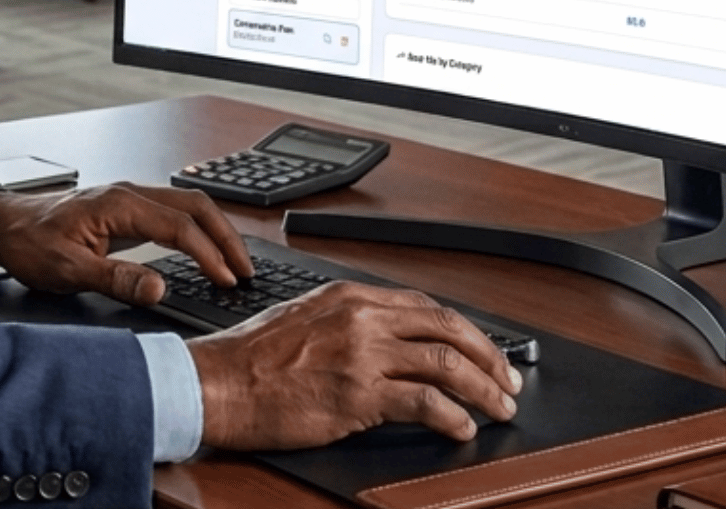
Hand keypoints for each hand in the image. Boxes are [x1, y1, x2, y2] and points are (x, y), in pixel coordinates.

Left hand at [0, 182, 253, 304]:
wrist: (3, 224)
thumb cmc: (30, 243)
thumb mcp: (68, 270)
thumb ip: (116, 279)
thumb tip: (159, 287)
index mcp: (119, 204)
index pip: (180, 227)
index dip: (209, 255)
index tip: (227, 282)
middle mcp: (129, 194)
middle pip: (195, 206)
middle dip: (226, 237)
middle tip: (246, 271)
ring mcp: (128, 198)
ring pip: (187, 206)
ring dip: (215, 231)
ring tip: (234, 263)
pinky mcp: (126, 209)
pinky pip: (173, 212)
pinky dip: (198, 229)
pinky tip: (204, 249)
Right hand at [189, 282, 521, 449]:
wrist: (217, 382)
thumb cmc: (248, 358)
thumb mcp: (301, 317)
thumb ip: (344, 322)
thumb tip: (382, 341)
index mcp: (348, 296)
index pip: (424, 305)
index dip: (461, 330)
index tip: (479, 350)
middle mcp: (361, 317)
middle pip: (446, 327)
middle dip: (487, 356)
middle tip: (508, 380)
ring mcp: (362, 354)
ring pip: (445, 363)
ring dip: (483, 388)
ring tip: (499, 408)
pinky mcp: (359, 394)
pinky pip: (425, 403)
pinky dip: (452, 416)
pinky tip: (462, 428)